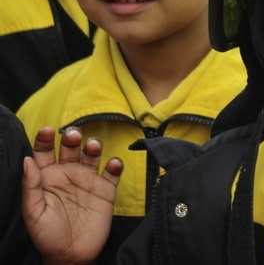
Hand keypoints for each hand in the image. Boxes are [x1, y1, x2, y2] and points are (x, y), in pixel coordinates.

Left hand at [22, 127, 122, 264]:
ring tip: (93, 147)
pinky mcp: (106, 189)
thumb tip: (27, 159)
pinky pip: (113, 171)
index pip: (43, 151)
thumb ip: (31, 185)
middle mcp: (68, 175)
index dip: (44, 139)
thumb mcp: (33, 213)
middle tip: (73, 135)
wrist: (72, 256)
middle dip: (72, 137)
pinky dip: (115, 164)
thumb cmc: (47, 236)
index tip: (47, 130)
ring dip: (94, 146)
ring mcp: (88, 181)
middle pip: (70, 148)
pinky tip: (113, 164)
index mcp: (47, 178)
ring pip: (92, 154)